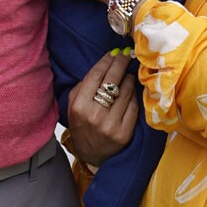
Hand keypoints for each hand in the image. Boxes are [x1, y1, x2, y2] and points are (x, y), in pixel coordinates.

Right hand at [68, 51, 138, 165]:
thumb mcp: (73, 105)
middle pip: (112, 80)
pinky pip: (133, 107)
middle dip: (120, 63)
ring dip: (129, 79)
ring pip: (125, 92)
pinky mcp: (124, 133)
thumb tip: (104, 64)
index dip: (106, 61)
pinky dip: (133, 96)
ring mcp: (111, 125)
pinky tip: (131, 90)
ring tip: (128, 73)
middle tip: (126, 54)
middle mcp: (95, 115)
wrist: (91, 154)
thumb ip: (83, 85)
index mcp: (79, 107)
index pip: (95, 76)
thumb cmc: (82, 124)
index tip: (114, 52)